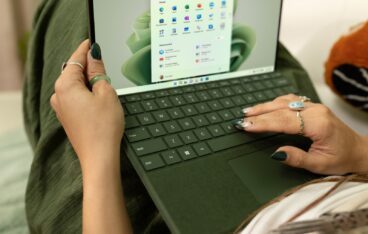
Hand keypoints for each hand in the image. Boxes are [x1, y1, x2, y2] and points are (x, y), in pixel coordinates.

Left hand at [50, 40, 124, 169]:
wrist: (99, 156)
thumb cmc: (103, 127)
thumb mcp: (106, 92)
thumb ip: (98, 71)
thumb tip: (94, 56)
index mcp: (65, 85)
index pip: (76, 59)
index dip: (86, 49)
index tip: (93, 41)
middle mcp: (58, 95)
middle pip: (73, 71)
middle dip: (89, 66)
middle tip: (105, 63)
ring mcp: (62, 108)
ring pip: (75, 85)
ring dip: (88, 81)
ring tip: (106, 85)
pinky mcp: (68, 118)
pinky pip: (76, 98)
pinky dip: (86, 93)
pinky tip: (99, 98)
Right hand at [237, 94, 367, 174]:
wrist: (359, 151)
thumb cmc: (342, 159)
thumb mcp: (320, 165)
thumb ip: (297, 158)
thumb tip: (276, 153)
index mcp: (318, 124)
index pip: (283, 121)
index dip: (262, 123)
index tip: (246, 126)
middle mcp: (316, 111)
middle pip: (281, 109)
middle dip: (259, 114)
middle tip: (241, 119)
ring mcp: (314, 106)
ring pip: (284, 102)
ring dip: (265, 106)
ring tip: (248, 111)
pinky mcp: (313, 107)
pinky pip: (290, 100)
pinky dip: (275, 103)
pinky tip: (266, 106)